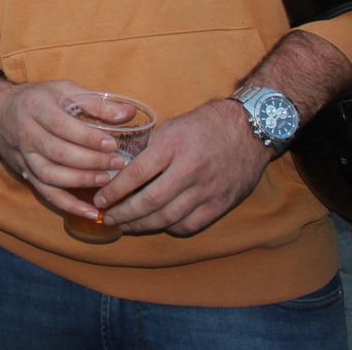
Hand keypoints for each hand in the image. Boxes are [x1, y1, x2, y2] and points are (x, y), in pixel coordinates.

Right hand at [0, 79, 128, 220]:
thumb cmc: (38, 99)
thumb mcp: (63, 90)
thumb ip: (96, 103)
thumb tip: (128, 114)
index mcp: (36, 107)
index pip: (62, 126)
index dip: (88, 138)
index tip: (112, 144)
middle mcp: (26, 133)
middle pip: (58, 152)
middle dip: (91, 161)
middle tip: (117, 163)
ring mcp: (24, 156)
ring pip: (51, 175)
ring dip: (81, 180)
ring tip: (106, 180)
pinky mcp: (26, 173)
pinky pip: (46, 193)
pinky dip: (68, 205)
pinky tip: (90, 212)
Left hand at [97, 98, 269, 235]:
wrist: (250, 129)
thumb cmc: (205, 125)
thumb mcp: (172, 127)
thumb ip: (148, 148)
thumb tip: (120, 166)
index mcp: (173, 146)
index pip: (136, 173)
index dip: (115, 190)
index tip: (100, 198)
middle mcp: (189, 170)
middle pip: (150, 201)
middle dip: (124, 213)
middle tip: (107, 218)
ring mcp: (207, 190)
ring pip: (168, 217)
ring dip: (142, 225)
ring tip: (125, 225)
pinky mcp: (220, 204)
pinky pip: (190, 224)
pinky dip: (169, 227)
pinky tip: (156, 224)